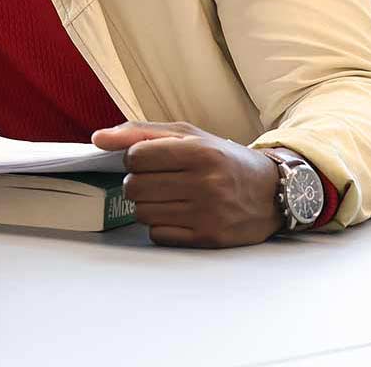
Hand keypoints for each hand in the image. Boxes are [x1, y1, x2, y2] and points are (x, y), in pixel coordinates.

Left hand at [93, 121, 282, 247]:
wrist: (272, 191)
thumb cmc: (223, 159)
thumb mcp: (188, 135)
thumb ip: (140, 133)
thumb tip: (97, 138)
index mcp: (200, 152)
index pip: (136, 157)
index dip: (133, 158)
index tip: (146, 160)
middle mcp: (207, 183)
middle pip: (135, 187)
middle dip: (137, 183)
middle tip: (156, 180)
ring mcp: (209, 214)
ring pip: (143, 213)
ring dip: (147, 205)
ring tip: (169, 196)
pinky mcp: (210, 238)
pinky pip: (158, 235)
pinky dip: (160, 225)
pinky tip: (178, 214)